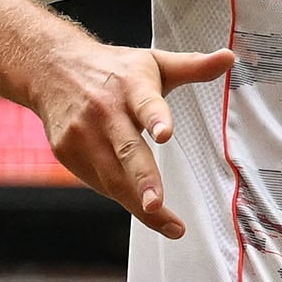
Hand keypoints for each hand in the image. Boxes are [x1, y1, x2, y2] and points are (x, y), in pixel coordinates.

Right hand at [29, 41, 233, 237]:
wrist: (53, 67)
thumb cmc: (111, 70)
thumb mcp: (153, 63)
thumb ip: (192, 67)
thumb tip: (228, 58)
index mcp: (131, 86)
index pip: (146, 103)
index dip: (155, 118)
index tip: (165, 133)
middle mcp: (105, 110)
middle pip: (127, 150)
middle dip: (143, 180)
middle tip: (157, 205)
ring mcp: (82, 133)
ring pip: (112, 176)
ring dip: (137, 202)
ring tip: (166, 223)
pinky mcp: (67, 151)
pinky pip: (98, 182)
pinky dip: (118, 194)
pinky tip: (136, 200)